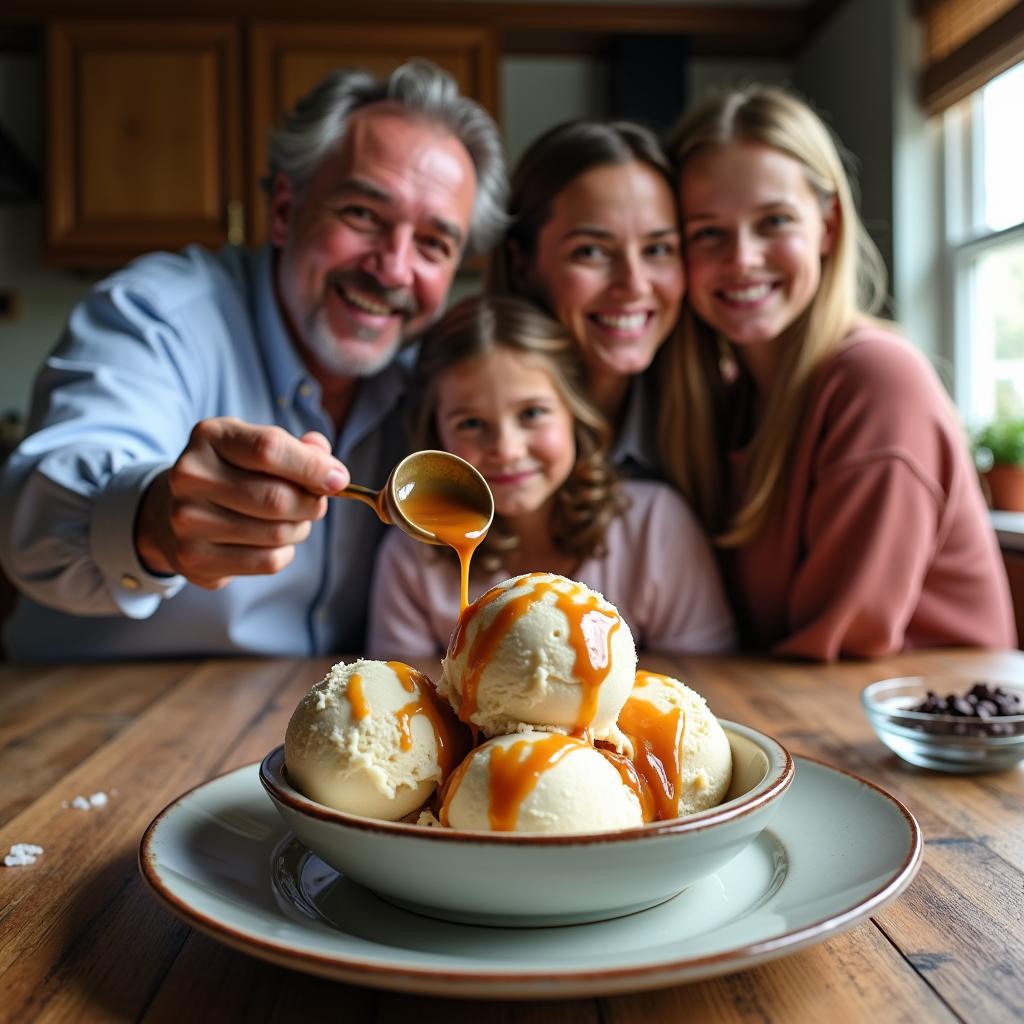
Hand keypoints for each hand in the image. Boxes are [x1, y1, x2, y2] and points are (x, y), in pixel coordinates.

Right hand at [134, 417, 349, 588]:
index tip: (339, 479)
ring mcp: (187, 520)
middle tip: (317, 503)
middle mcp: (191, 476)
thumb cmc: (232, 473)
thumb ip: (298, 449)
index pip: (269, 449)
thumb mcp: (257, 446)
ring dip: (300, 529)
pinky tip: (273, 542)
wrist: (170, 513)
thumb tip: (331, 469)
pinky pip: (267, 561)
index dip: (313, 467)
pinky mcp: (195, 558)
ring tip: (292, 521)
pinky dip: (284, 553)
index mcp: (210, 437)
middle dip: (311, 503)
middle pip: (277, 498)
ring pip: (277, 533)